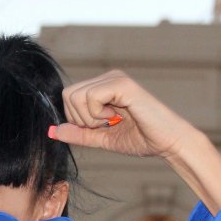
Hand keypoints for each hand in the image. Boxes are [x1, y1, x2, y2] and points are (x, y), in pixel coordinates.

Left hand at [51, 70, 193, 159]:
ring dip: (90, 119)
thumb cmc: (141, 139)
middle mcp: (108, 77)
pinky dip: (98, 114)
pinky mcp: (122, 84)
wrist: (167, 143)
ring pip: (76, 96)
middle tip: (106, 125)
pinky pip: (91, 97)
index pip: (68, 97)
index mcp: (102, 86)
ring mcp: (115, 78)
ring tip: (113, 121)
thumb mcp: (102, 139)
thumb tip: (53, 131)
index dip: (76, 119)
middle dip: (81, 119)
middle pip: (68, 95)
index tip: (100, 127)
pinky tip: (117, 117)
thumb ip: (79, 134)